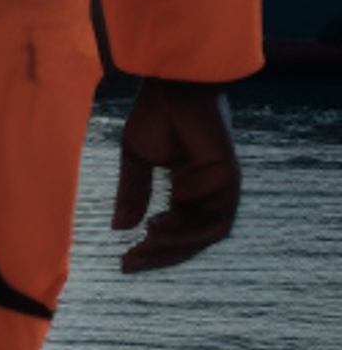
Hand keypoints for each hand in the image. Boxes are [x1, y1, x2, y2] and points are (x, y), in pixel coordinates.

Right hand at [113, 78, 238, 272]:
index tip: (124, 259)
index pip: (175, 230)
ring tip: (141, 245)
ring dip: (173, 247)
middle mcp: (208, 192)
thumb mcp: (136, 160)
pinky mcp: (229, 181)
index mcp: (188, 187)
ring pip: (204, 236)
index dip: (152, 249)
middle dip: (160, 255)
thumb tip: (119, 229)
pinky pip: (214, 221)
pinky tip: (156, 228)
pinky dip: (187, 231)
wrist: (174, 86)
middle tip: (127, 263)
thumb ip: (133, 194)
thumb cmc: (155, 115)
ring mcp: (222, 188)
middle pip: (190, 239)